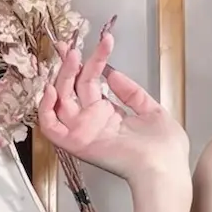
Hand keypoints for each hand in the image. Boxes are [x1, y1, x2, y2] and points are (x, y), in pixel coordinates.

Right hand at [37, 25, 190, 206]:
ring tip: (71, 55)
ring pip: (61, 100)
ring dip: (62, 77)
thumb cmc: (165, 149)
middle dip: (70, 63)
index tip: (100, 42)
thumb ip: (132, 92)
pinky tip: (53, 87)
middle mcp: (93, 122)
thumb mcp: (152, 111)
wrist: (165, 169)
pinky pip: (51, 127)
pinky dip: (46, 109)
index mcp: (110, 116)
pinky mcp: (76, 143)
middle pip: (73, 88)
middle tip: (71, 43)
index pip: (91, 84)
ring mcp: (83, 132)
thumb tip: (112, 73)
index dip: (91, 62)